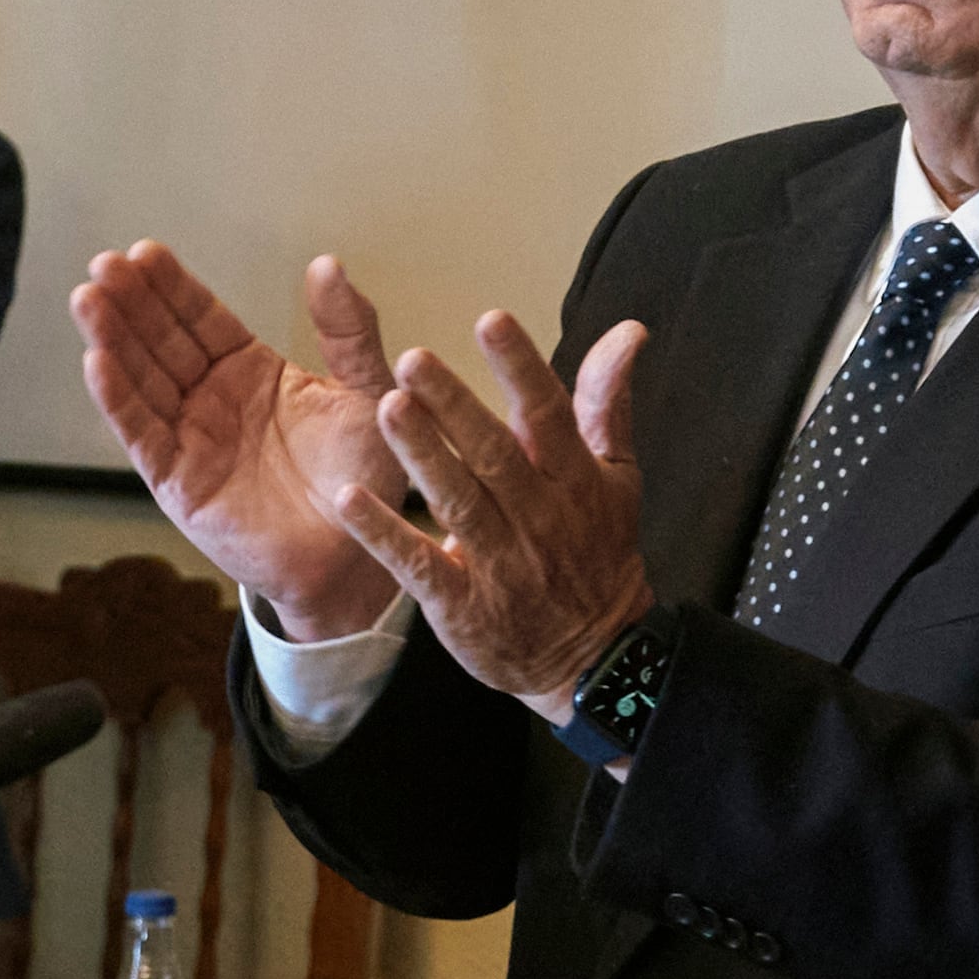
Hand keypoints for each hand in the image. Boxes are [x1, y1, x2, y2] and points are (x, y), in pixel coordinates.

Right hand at [68, 242, 407, 641]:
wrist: (356, 557)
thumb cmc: (365, 480)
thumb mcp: (368, 391)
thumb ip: (350, 330)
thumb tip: (326, 264)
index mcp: (251, 371)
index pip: (201, 319)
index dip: (172, 288)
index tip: (145, 253)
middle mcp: (212, 400)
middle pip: (162, 342)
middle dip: (132, 304)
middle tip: (105, 264)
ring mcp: (190, 440)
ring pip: (142, 381)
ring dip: (112, 340)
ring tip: (88, 299)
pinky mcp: (177, 483)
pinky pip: (142, 435)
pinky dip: (119, 400)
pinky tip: (98, 361)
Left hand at [335, 309, 654, 710]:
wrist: (595, 658)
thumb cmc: (596, 552)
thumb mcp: (616, 478)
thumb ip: (607, 403)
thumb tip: (627, 332)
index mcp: (574, 481)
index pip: (548, 415)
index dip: (521, 368)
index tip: (491, 320)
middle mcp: (539, 519)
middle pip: (495, 456)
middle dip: (455, 406)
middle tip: (415, 359)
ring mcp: (501, 565)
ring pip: (458, 504)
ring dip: (422, 456)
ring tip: (389, 408)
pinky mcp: (464, 607)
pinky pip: (421, 567)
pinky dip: (386, 535)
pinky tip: (352, 500)